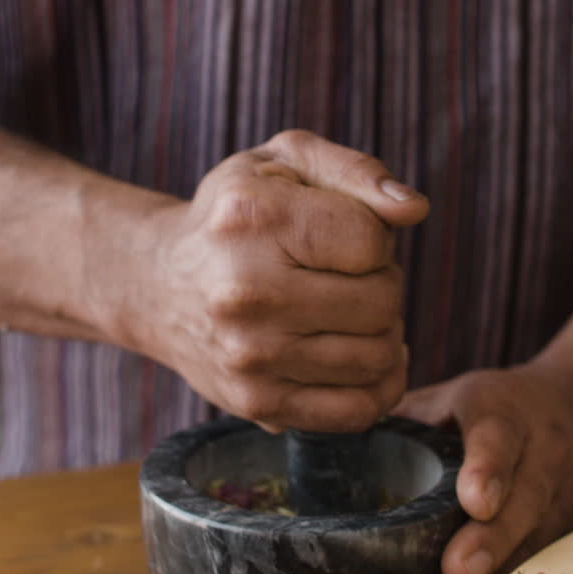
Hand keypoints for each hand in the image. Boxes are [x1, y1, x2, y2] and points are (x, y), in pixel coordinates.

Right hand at [111, 130, 428, 432]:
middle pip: (382, 301)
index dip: (374, 235)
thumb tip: (413, 209)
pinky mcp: (257, 402)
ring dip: (381, 333)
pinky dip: (377, 386)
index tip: (340, 235)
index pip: (373, 241)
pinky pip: (358, 410)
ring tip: (345, 312)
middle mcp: (245, 291)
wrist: (158, 284)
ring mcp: (249, 355)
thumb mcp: (286, 163)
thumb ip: (358, 172)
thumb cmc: (237, 215)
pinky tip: (359, 356)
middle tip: (347, 276)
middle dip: (381, 283)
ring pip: (379, 357)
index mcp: (254, 218)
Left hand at [394, 362, 572, 573]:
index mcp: (504, 411)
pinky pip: (549, 556)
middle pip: (524, 498)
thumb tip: (341, 442)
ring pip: (539, 537)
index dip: (488, 468)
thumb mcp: (458, 395)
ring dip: (504, 569)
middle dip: (493, 539)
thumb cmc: (501, 405)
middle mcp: (544, 449)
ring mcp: (568, 491)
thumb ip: (409, 420)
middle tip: (459, 573)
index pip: (497, 437)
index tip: (475, 501)